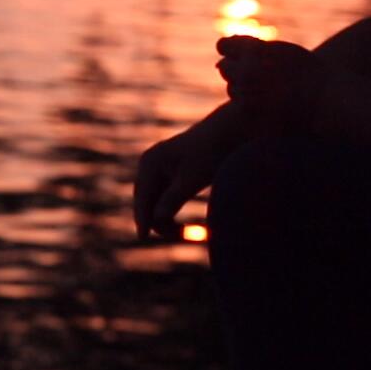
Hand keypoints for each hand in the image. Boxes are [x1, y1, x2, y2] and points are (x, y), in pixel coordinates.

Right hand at [134, 121, 229, 240]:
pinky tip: (184, 224)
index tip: (143, 237)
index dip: (143, 218)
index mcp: (150, 163)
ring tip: (190, 232)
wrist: (228, 132)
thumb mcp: (192, 179)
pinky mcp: (168, 175)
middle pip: (145, 202)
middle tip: (184, 235)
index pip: (142, 197)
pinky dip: (171, 211)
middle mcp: (148, 166)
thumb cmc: (210, 154)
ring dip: (166, 219)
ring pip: (154, 203)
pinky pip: (162, 200)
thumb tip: (155, 220)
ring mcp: (157, 170)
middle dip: (158, 221)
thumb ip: (172, 200)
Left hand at [216, 36, 328, 130]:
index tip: (245, 56)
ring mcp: (246, 98)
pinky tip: (271, 106)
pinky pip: (241, 109)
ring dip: (244, 88)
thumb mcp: (282, 49)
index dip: (233, 49)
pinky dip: (251, 107)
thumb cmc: (309, 71)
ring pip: (232, 89)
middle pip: (224, 68)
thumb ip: (251, 47)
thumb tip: (221, 48)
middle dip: (238, 69)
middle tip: (261, 75)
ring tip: (270, 90)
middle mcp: (245, 73)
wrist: (328, 100)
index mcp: (252, 51)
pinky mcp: (250, 119)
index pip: (223, 46)